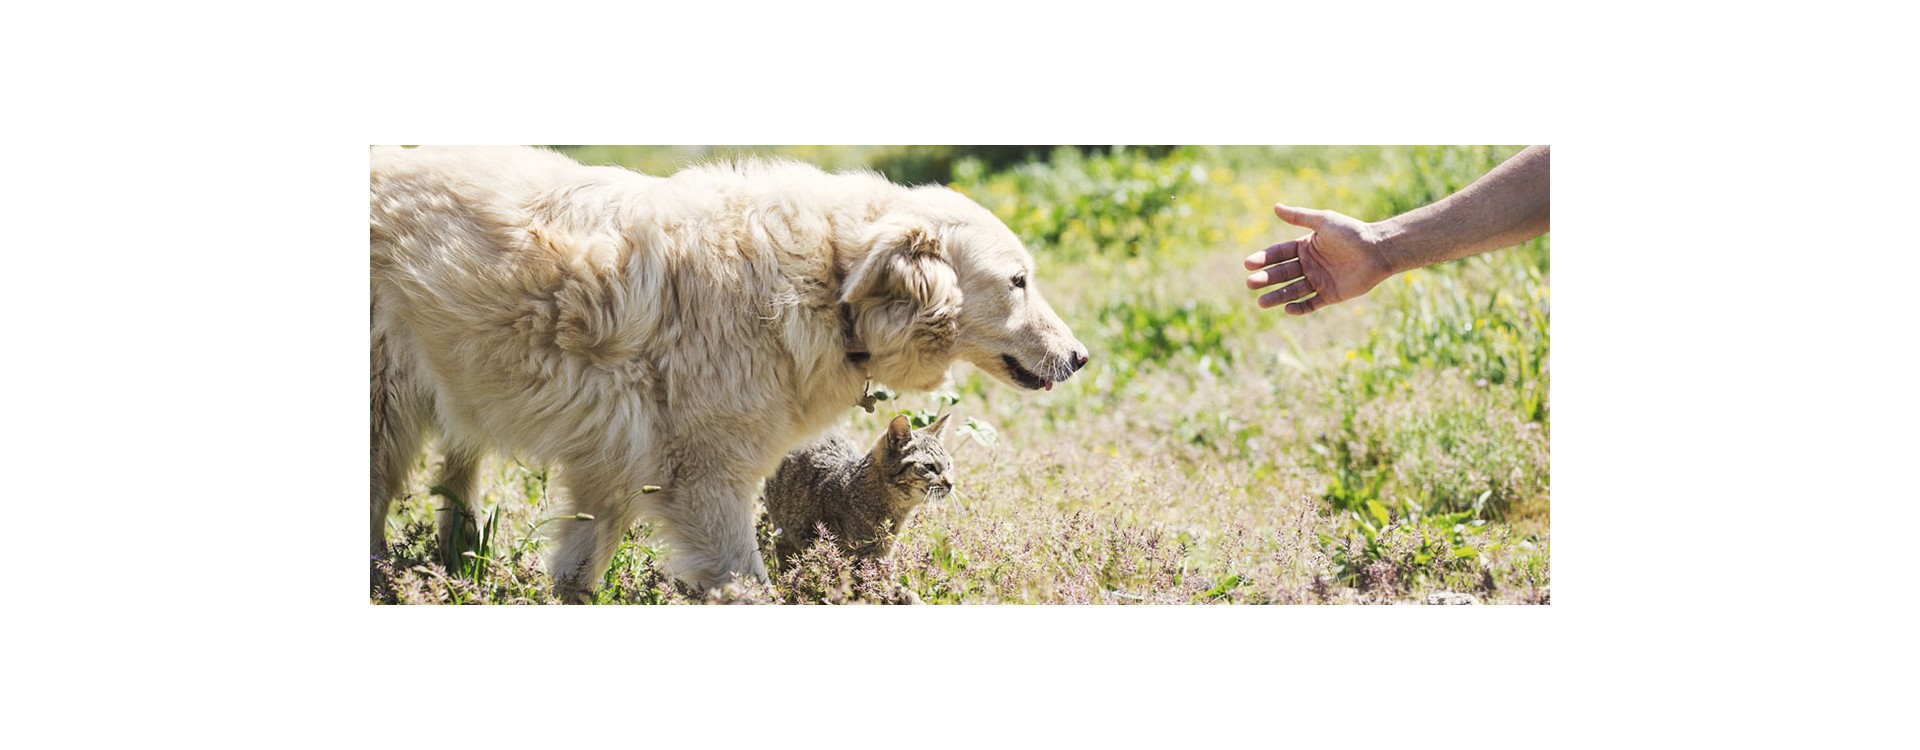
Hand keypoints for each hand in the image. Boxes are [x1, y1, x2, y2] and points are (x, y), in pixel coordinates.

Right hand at [1243, 203, 1395, 315]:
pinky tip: (1288, 309)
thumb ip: (1299, 217)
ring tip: (1261, 303)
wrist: (1378, 250)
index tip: (1249, 263)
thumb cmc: (1351, 232)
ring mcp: (1318, 281)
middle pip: (1282, 273)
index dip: (1264, 258)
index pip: (1278, 254)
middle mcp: (1309, 264)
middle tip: (1251, 284)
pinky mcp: (1330, 295)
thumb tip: (1275, 207)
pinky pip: (1311, 304)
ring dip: (1277, 296)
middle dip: (1266, 279)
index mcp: (1305, 247)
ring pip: (1292, 290)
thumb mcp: (1323, 221)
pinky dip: (1299, 307)